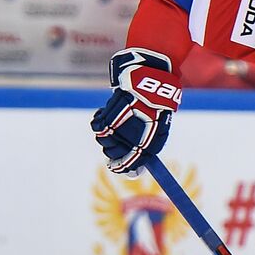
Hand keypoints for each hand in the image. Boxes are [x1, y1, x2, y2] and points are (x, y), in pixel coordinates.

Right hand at [90, 47, 181, 173]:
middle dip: (113, 151)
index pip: (129, 163)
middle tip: (117, 141)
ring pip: (103, 140)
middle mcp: (131, 138)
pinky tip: (108, 115)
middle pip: (112, 154)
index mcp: (147, 145)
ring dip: (107, 135)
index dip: (122, 167)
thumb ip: (145, 152)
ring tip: (117, 125)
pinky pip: (97, 125)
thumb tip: (132, 172)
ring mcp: (118, 126)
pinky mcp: (109, 114)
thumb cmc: (155, 109)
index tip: (118, 167)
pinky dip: (100, 121)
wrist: (150, 83)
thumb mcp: (157, 133)